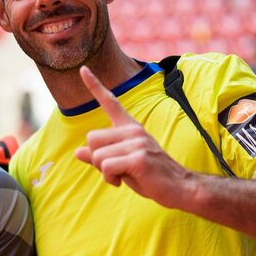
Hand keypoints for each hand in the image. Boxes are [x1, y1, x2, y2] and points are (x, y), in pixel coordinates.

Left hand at [74, 66, 192, 207]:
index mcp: (130, 127)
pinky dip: (110, 179)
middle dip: (97, 159)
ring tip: (122, 175)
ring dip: (104, 172)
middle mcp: (133, 130)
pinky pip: (106, 167)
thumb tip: (77, 152)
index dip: (94, 85)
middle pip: (91, 138)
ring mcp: (137, 142)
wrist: (179, 188)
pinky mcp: (138, 157)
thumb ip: (101, 157)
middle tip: (115, 169)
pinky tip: (122, 181)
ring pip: (97, 155)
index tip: (82, 68)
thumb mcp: (122, 164)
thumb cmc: (150, 176)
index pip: (110, 102)